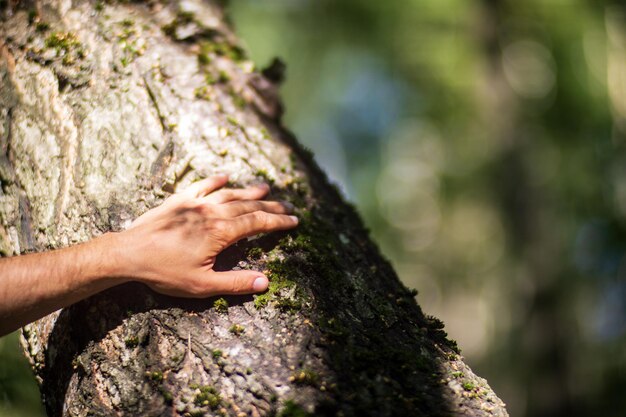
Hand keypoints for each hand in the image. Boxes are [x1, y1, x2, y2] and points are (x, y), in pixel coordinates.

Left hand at [118, 175, 296, 297]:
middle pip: (248, 205)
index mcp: (220, 232)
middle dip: (270, 206)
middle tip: (288, 205)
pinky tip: (225, 176)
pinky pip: (202, 185)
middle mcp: (211, 212)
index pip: (257, 223)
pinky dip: (215, 180)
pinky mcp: (178, 201)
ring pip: (229, 193)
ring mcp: (194, 203)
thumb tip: (265, 282)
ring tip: (265, 189)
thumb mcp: (202, 285)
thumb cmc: (164, 272)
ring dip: (249, 191)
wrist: (127, 254)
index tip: (294, 221)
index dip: (278, 222)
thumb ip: (235, 283)